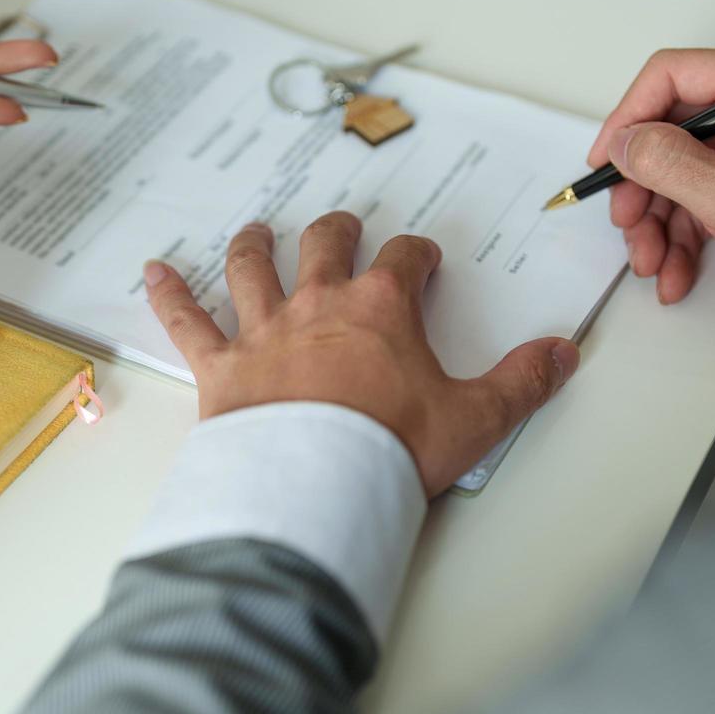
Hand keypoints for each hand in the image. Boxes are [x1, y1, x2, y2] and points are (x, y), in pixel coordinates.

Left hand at [142, 213, 578, 496]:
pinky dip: (168, 295)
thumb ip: (522, 382)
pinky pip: (186, 321)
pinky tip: (150, 272)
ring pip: (252, 268)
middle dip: (337, 230)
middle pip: (325, 245)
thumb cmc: (390, 450)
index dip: (417, 256)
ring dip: (253, 245)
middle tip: (344, 226)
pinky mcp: (220, 367)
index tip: (424, 261)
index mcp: (380, 308)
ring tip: (254, 231)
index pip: (404, 260)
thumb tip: (564, 353)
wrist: (315, 487)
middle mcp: (318, 304)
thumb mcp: (474, 419)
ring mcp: (264, 331)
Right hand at [586, 48, 714, 322]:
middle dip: (640, 186)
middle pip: (665, 132)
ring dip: (654, 223)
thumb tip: (624, 142)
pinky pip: (694, 202)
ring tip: (651, 261)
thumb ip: (666, 161)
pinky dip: (678, 239)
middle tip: (626, 220)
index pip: (670, 77)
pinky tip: (675, 271)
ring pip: (674, 174)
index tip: (607, 159)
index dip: (629, 117)